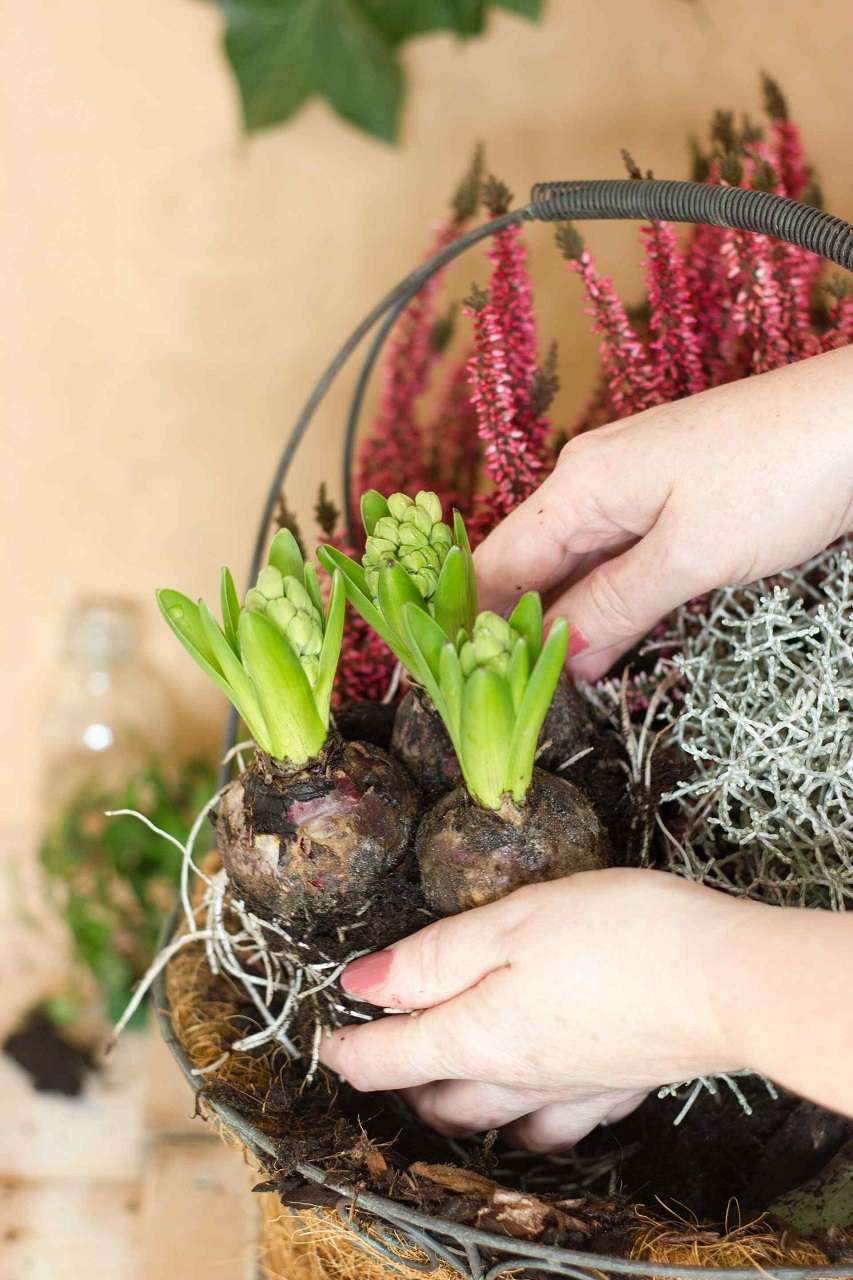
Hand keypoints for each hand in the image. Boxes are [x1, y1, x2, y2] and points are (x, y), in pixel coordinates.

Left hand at [320, 869, 754, 1150]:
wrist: (728, 981)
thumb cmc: (616, 938)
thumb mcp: (507, 924)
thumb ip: (432, 957)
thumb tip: (360, 985)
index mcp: (476, 1035)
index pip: (387, 1058)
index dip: (346, 1047)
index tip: (326, 1036)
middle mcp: (515, 1077)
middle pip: (435, 1097)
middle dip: (399, 1078)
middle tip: (383, 1047)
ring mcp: (569, 1091)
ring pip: (493, 1119)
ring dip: (459, 1104)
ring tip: (448, 1081)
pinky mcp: (616, 1087)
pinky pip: (556, 1123)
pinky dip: (530, 1119)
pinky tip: (538, 1103)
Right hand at [475, 346, 852, 680]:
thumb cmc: (781, 471)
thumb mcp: (691, 556)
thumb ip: (615, 608)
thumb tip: (557, 657)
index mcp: (580, 483)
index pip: (497, 565)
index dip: (474, 626)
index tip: (467, 686)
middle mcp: (592, 481)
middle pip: (530, 568)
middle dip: (519, 633)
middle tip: (511, 703)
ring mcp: (632, 489)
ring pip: (575, 568)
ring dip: (565, 625)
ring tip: (552, 690)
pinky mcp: (670, 502)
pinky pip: (617, 561)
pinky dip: (606, 605)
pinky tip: (603, 649)